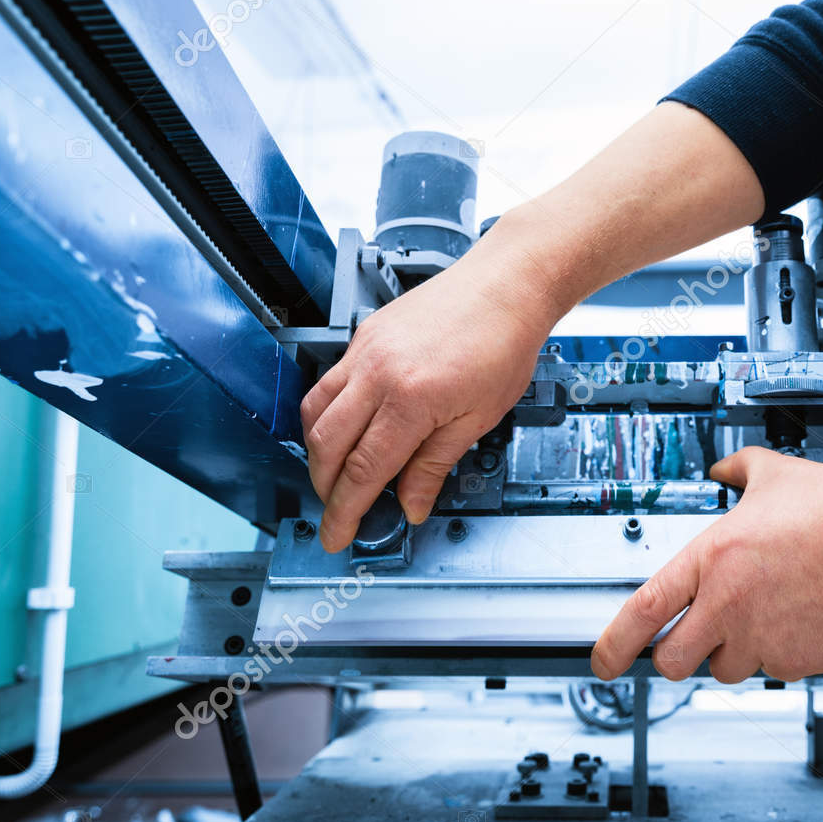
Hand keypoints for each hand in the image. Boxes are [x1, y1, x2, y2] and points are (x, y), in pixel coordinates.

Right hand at [300, 236, 559, 551]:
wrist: (506, 286)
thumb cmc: (504, 344)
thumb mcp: (478, 419)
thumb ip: (435, 465)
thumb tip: (412, 504)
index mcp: (411, 402)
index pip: (362, 471)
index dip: (344, 511)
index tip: (337, 535)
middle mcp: (378, 374)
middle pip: (326, 445)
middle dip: (325, 487)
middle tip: (338, 511)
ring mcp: (364, 351)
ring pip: (315, 412)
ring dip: (318, 452)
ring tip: (337, 475)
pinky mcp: (363, 336)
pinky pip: (328, 383)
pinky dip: (327, 414)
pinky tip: (345, 429)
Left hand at [591, 448, 822, 682]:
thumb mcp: (776, 473)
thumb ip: (738, 470)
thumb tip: (723, 468)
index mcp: (711, 559)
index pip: (642, 611)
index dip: (613, 643)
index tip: (602, 661)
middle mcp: (728, 604)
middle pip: (673, 659)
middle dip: (678, 656)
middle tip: (694, 641)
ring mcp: (763, 637)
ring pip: (726, 669)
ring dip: (736, 653)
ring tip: (768, 616)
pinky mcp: (798, 660)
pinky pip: (776, 671)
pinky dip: (782, 655)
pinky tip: (803, 620)